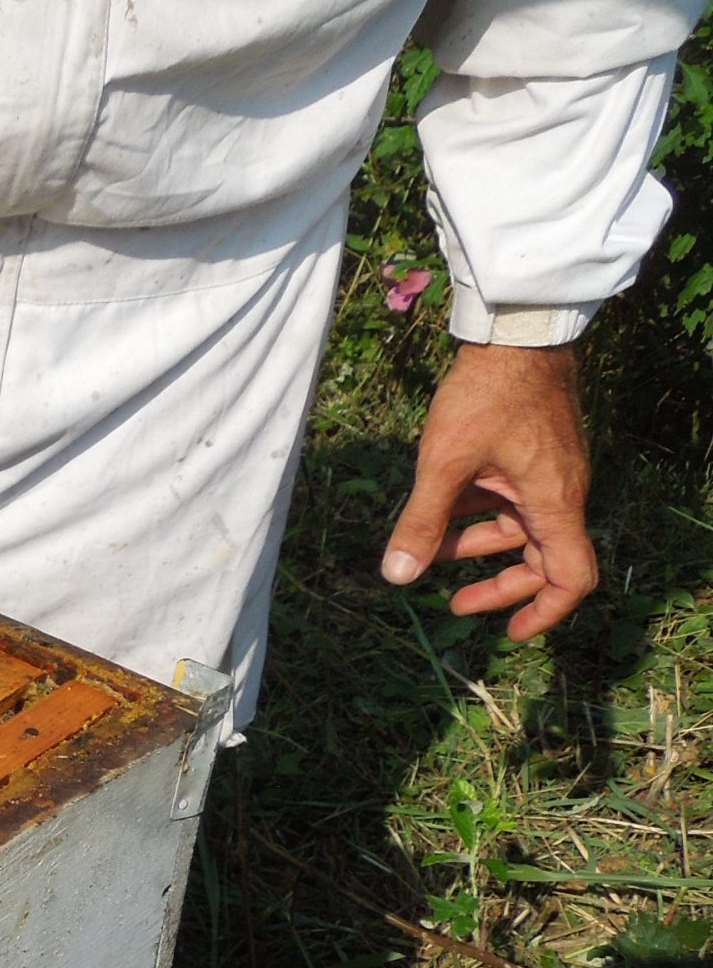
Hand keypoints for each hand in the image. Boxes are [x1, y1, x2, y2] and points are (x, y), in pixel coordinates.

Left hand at [380, 341, 596, 640]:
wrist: (514, 334)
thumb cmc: (487, 395)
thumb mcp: (444, 463)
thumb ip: (421, 522)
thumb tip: (397, 577)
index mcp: (554, 504)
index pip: (571, 576)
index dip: (546, 613)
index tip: (512, 633)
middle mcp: (560, 493)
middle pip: (543, 560)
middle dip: (500, 586)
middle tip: (456, 606)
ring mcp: (547, 473)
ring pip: (519, 529)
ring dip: (476, 547)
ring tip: (427, 553)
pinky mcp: (532, 455)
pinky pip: (510, 500)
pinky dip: (476, 514)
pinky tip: (436, 512)